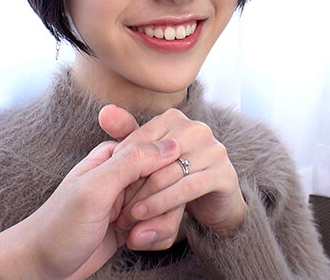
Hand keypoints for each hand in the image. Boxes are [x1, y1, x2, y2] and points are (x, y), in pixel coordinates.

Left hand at [0, 137, 180, 278]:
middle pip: (170, 181)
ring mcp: (132, 199)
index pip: (160, 154)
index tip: (135, 203)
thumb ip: (130, 163)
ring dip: (158, 225)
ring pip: (171, 205)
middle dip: (159, 208)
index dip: (157, 181)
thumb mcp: (94, 190)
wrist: (42, 267)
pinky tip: (135, 243)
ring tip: (132, 236)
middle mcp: (125, 174)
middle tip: (129, 221)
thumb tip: (171, 144)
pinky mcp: (136, 222)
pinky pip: (165, 224)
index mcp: (114, 156)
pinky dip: (156, 238)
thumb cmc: (59, 227)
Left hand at [99, 105, 246, 247]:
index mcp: (173, 119)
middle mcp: (196, 129)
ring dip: (144, 198)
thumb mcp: (141, 158)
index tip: (109, 188)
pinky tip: (145, 217)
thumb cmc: (164, 182)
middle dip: (132, 185)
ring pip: (168, 174)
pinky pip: (187, 188)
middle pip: (154, 157)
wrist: (205, 210)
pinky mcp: (224, 174)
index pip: (138, 140)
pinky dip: (163, 204)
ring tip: (126, 217)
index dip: (120, 166)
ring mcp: (213, 150)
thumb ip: (124, 134)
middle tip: (114, 208)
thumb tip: (105, 111)